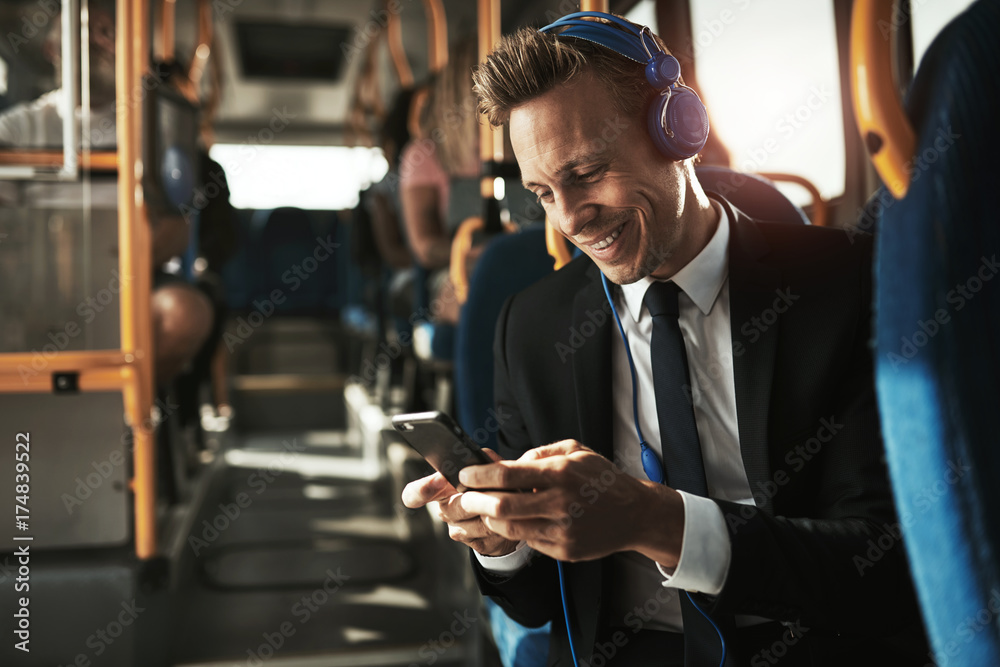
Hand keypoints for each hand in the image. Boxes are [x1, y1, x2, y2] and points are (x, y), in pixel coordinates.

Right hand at [401, 448, 519, 556]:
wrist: (509, 514)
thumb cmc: (492, 484)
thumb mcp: (488, 467)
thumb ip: (483, 459)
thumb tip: (482, 458)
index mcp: (440, 488)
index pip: (415, 493)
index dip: (422, 490)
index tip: (440, 481)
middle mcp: (445, 510)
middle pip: (454, 507)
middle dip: (477, 499)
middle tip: (495, 491)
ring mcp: (459, 530)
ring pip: (476, 522)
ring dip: (495, 511)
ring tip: (509, 500)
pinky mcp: (477, 544)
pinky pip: (491, 534)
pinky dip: (504, 523)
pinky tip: (510, 516)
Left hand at [457, 440, 685, 564]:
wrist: (634, 513)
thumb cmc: (601, 479)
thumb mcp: (575, 451)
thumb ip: (540, 453)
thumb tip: (509, 463)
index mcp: (560, 472)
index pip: (507, 474)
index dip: (479, 475)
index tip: (465, 474)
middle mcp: (560, 502)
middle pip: (502, 506)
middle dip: (474, 502)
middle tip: (463, 498)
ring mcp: (563, 529)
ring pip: (510, 529)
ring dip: (489, 520)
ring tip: (484, 511)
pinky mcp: (565, 550)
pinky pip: (528, 542)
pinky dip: (515, 532)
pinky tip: (512, 522)